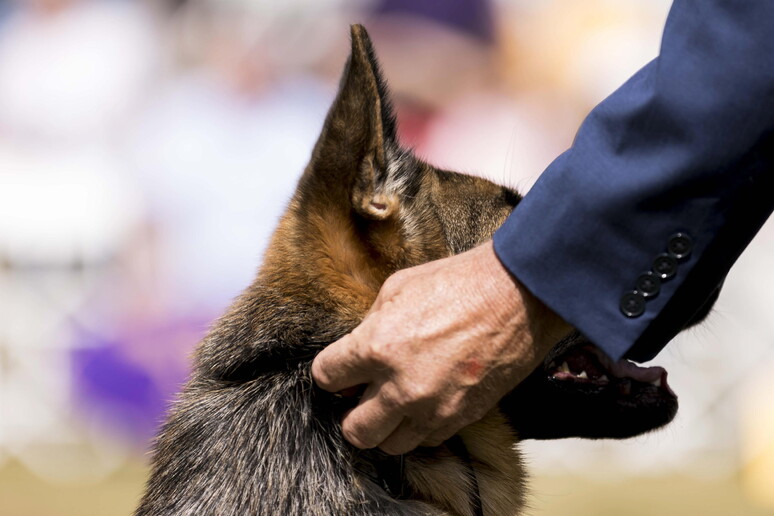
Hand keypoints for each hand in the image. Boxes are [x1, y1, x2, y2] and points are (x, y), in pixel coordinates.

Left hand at [311, 241, 570, 454]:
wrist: (518, 295)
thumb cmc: (458, 282)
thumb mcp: (398, 287)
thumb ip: (369, 324)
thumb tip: (356, 349)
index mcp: (377, 346)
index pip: (326, 377)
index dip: (331, 372)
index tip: (340, 370)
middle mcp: (400, 387)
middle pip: (354, 429)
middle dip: (352, 413)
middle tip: (362, 397)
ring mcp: (433, 408)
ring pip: (390, 445)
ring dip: (386, 427)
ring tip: (394, 405)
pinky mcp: (461, 418)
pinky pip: (427, 439)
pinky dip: (420, 426)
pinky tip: (425, 403)